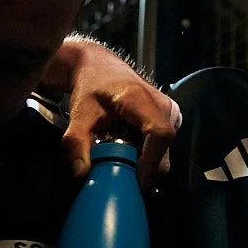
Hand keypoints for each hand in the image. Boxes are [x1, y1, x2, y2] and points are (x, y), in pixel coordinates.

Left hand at [44, 38, 180, 188]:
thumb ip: (76, 144)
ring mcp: (170, 112)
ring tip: (120, 156)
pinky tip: (128, 147)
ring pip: (164, 151)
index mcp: (141, 99)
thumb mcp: (79, 114)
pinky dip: (146, 154)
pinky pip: (163, 146)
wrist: (98, 66)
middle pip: (163, 149)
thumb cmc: (91, 86)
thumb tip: (82, 174)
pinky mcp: (170, 118)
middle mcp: (163, 105)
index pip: (159, 134)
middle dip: (143, 169)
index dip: (150, 162)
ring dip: (143, 162)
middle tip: (119, 176)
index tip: (133, 181)